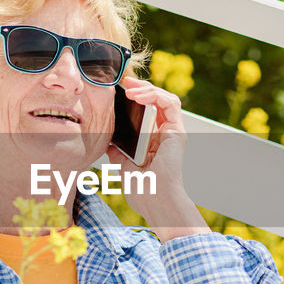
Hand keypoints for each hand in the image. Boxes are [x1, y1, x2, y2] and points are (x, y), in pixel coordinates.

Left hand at [106, 76, 208, 240]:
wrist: (154, 201)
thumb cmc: (141, 190)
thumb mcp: (122, 164)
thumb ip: (117, 149)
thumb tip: (106, 138)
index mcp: (153, 141)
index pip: (147, 110)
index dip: (136, 97)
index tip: (120, 91)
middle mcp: (165, 134)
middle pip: (157, 101)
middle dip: (141, 87)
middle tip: (125, 82)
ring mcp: (173, 132)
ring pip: (165, 98)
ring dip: (147, 89)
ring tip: (130, 89)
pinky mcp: (177, 132)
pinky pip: (170, 104)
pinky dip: (155, 96)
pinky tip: (139, 96)